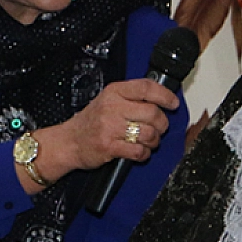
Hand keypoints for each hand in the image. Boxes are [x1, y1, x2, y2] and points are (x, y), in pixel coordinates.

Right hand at [27, 78, 179, 188]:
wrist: (68, 142)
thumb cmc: (91, 121)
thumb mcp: (108, 100)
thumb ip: (131, 97)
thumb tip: (161, 99)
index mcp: (114, 92)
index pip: (146, 88)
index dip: (165, 95)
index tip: (173, 104)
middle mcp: (112, 107)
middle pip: (152, 113)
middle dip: (161, 124)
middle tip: (158, 128)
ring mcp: (110, 128)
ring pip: (148, 133)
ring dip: (154, 141)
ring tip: (148, 141)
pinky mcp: (109, 147)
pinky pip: (138, 151)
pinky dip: (144, 153)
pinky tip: (140, 151)